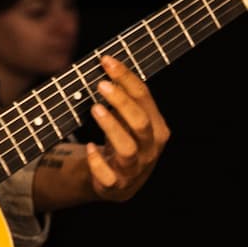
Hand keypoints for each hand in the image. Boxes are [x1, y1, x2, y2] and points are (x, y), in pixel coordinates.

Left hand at [78, 54, 169, 202]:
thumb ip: (124, 98)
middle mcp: (149, 148)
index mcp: (157, 127)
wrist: (118, 182)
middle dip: (122, 101)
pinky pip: (109, 177)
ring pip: (127, 149)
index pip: (145, 97)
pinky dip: (98, 163)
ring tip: (95, 109)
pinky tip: (90, 148)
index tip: (106, 60)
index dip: (125, 77)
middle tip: (100, 84)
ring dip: (112, 127)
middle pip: (140, 122)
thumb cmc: (123, 140)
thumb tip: (106, 64)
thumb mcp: (128, 120)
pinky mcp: (116, 186)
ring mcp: (134, 169)